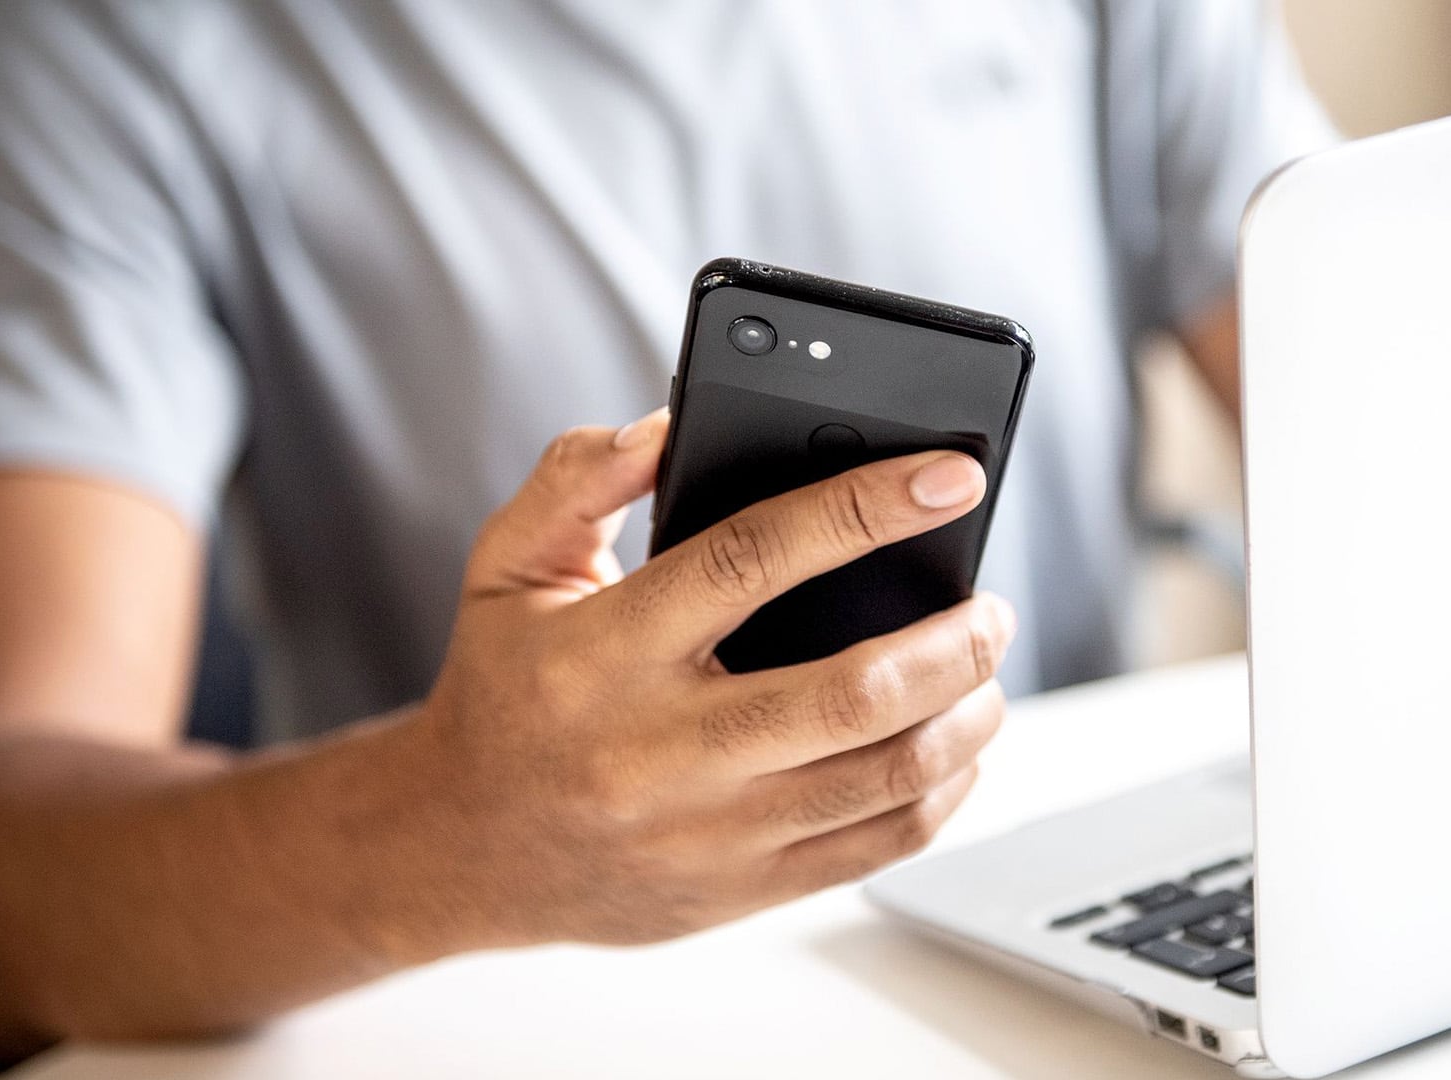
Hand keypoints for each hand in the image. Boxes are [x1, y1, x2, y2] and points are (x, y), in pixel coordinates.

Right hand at [414, 409, 1014, 949]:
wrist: (458, 849)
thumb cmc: (504, 689)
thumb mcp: (506, 565)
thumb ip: (578, 479)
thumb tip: (668, 423)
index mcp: (604, 650)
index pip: (755, 558)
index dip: (867, 508)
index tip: (952, 477)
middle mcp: (658, 748)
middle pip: (851, 694)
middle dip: (952, 642)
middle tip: (991, 606)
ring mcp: (705, 832)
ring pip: (881, 779)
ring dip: (965, 718)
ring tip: (984, 671)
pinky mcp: (737, 892)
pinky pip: (872, 847)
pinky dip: (940, 795)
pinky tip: (955, 749)